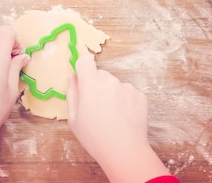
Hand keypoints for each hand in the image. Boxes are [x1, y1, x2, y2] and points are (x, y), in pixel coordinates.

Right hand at [66, 58, 169, 182]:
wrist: (124, 151)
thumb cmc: (95, 137)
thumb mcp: (74, 119)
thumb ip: (72, 94)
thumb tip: (71, 77)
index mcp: (91, 84)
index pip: (85, 62)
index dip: (82, 69)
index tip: (82, 81)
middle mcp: (110, 81)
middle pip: (100, 74)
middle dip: (97, 85)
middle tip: (96, 107)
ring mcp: (127, 87)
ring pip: (115, 85)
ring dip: (112, 94)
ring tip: (111, 116)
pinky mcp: (140, 96)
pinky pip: (128, 93)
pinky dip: (125, 102)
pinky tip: (123, 118)